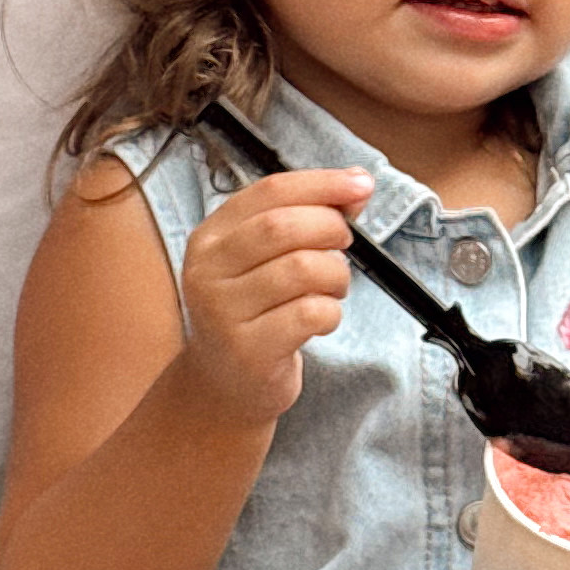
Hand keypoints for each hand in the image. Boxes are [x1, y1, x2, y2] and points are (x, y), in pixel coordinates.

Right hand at [176, 169, 367, 421]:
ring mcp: (222, 312)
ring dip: (335, 276)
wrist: (224, 386)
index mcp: (210, 237)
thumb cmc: (257, 313)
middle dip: (331, 230)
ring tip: (331, 290)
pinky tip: (321, 320)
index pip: (269, 191)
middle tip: (343, 248)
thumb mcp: (268, 260)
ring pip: (302, 269)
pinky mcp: (248, 349)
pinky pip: (310, 313)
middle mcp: (207, 271)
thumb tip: (358, 184)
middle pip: (283, 227)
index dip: (321, 183)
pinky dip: (331, 313)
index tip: (362, 185)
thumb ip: (308, 218)